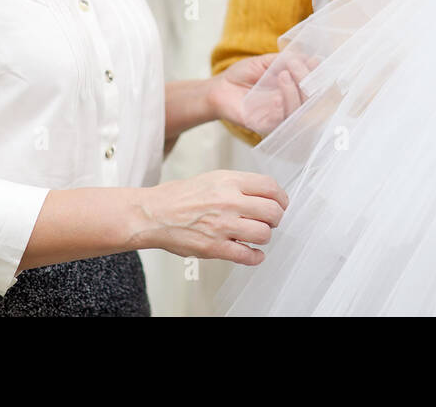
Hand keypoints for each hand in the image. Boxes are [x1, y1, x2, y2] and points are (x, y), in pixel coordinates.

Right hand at [130, 170, 288, 264]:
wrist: (154, 214)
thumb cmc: (180, 196)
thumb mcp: (213, 178)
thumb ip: (239, 185)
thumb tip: (265, 194)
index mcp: (229, 181)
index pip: (270, 186)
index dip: (281, 197)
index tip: (281, 203)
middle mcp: (228, 201)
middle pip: (272, 211)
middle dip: (276, 218)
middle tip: (270, 221)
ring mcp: (222, 225)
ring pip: (263, 234)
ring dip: (265, 237)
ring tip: (258, 235)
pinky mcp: (214, 247)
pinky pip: (247, 255)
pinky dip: (256, 257)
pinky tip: (254, 254)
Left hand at [209, 52, 316, 134]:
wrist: (218, 89)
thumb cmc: (242, 76)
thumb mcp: (266, 62)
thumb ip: (286, 60)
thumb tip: (309, 57)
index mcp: (293, 90)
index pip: (315, 87)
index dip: (319, 76)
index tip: (316, 61)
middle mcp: (290, 105)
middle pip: (312, 100)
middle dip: (308, 81)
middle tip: (297, 65)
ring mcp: (280, 117)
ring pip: (300, 111)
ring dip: (296, 91)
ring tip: (285, 74)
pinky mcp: (268, 126)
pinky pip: (283, 120)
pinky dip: (285, 102)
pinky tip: (280, 87)